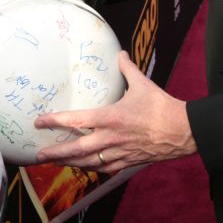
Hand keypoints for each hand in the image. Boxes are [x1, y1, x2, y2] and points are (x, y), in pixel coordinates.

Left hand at [34, 51, 194, 172]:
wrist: (184, 132)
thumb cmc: (163, 107)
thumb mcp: (143, 84)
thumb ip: (127, 68)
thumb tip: (121, 53)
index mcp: (110, 117)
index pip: (76, 120)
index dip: (55, 121)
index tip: (39, 122)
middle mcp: (110, 138)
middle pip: (76, 149)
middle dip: (55, 153)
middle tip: (38, 155)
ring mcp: (119, 153)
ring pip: (87, 162)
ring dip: (69, 162)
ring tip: (54, 162)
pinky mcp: (128, 162)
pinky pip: (104, 169)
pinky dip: (91, 168)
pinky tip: (83, 167)